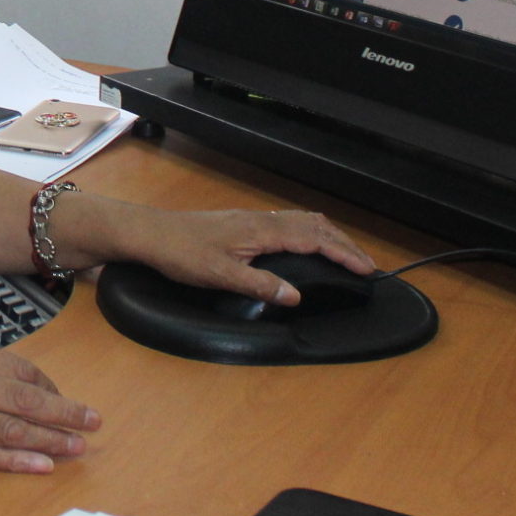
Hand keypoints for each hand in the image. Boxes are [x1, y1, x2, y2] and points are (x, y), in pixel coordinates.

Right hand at [0, 334, 99, 474]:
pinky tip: (39, 465)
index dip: (47, 384)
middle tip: (93, 420)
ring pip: (9, 427)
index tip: (63, 397)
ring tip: (77, 446)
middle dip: (64, 410)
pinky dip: (13, 460)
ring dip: (49, 438)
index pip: (17, 367)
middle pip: (23, 396)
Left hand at [89, 200, 373, 307]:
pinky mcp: (241, 224)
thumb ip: (259, 285)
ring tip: (344, 253)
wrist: (149, 233)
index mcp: (260, 231)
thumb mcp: (220, 275)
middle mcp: (259, 220)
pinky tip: (305, 244)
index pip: (313, 239)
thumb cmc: (180, 252)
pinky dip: (308, 232)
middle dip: (343, 243)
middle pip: (313, 226)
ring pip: (300, 221)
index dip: (343, 254)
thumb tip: (296, 295)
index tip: (366, 269)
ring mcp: (250, 219)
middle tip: (365, 264)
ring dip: (327, 235)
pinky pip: (286, 222)